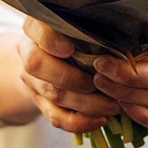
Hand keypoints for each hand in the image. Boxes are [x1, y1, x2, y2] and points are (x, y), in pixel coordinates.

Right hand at [18, 17, 120, 132]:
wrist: (45, 59)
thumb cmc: (69, 35)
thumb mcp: (73, 25)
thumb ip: (85, 27)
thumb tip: (118, 32)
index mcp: (36, 28)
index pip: (35, 28)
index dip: (50, 40)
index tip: (70, 48)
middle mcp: (29, 52)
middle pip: (38, 65)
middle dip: (70, 77)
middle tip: (98, 81)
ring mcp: (33, 80)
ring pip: (53, 94)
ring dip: (85, 103)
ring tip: (112, 105)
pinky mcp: (41, 103)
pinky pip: (57, 117)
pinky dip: (80, 122)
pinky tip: (100, 119)